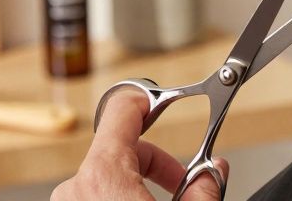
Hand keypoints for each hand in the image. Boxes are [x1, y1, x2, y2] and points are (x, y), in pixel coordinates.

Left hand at [52, 91, 227, 200]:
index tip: (165, 103)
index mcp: (104, 176)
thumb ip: (204, 189)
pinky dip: (120, 196)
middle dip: (158, 162)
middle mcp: (75, 187)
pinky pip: (94, 194)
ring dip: (139, 183)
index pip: (122, 110)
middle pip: (121, 148)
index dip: (149, 101)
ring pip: (109, 175)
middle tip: (184, 182)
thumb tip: (216, 171)